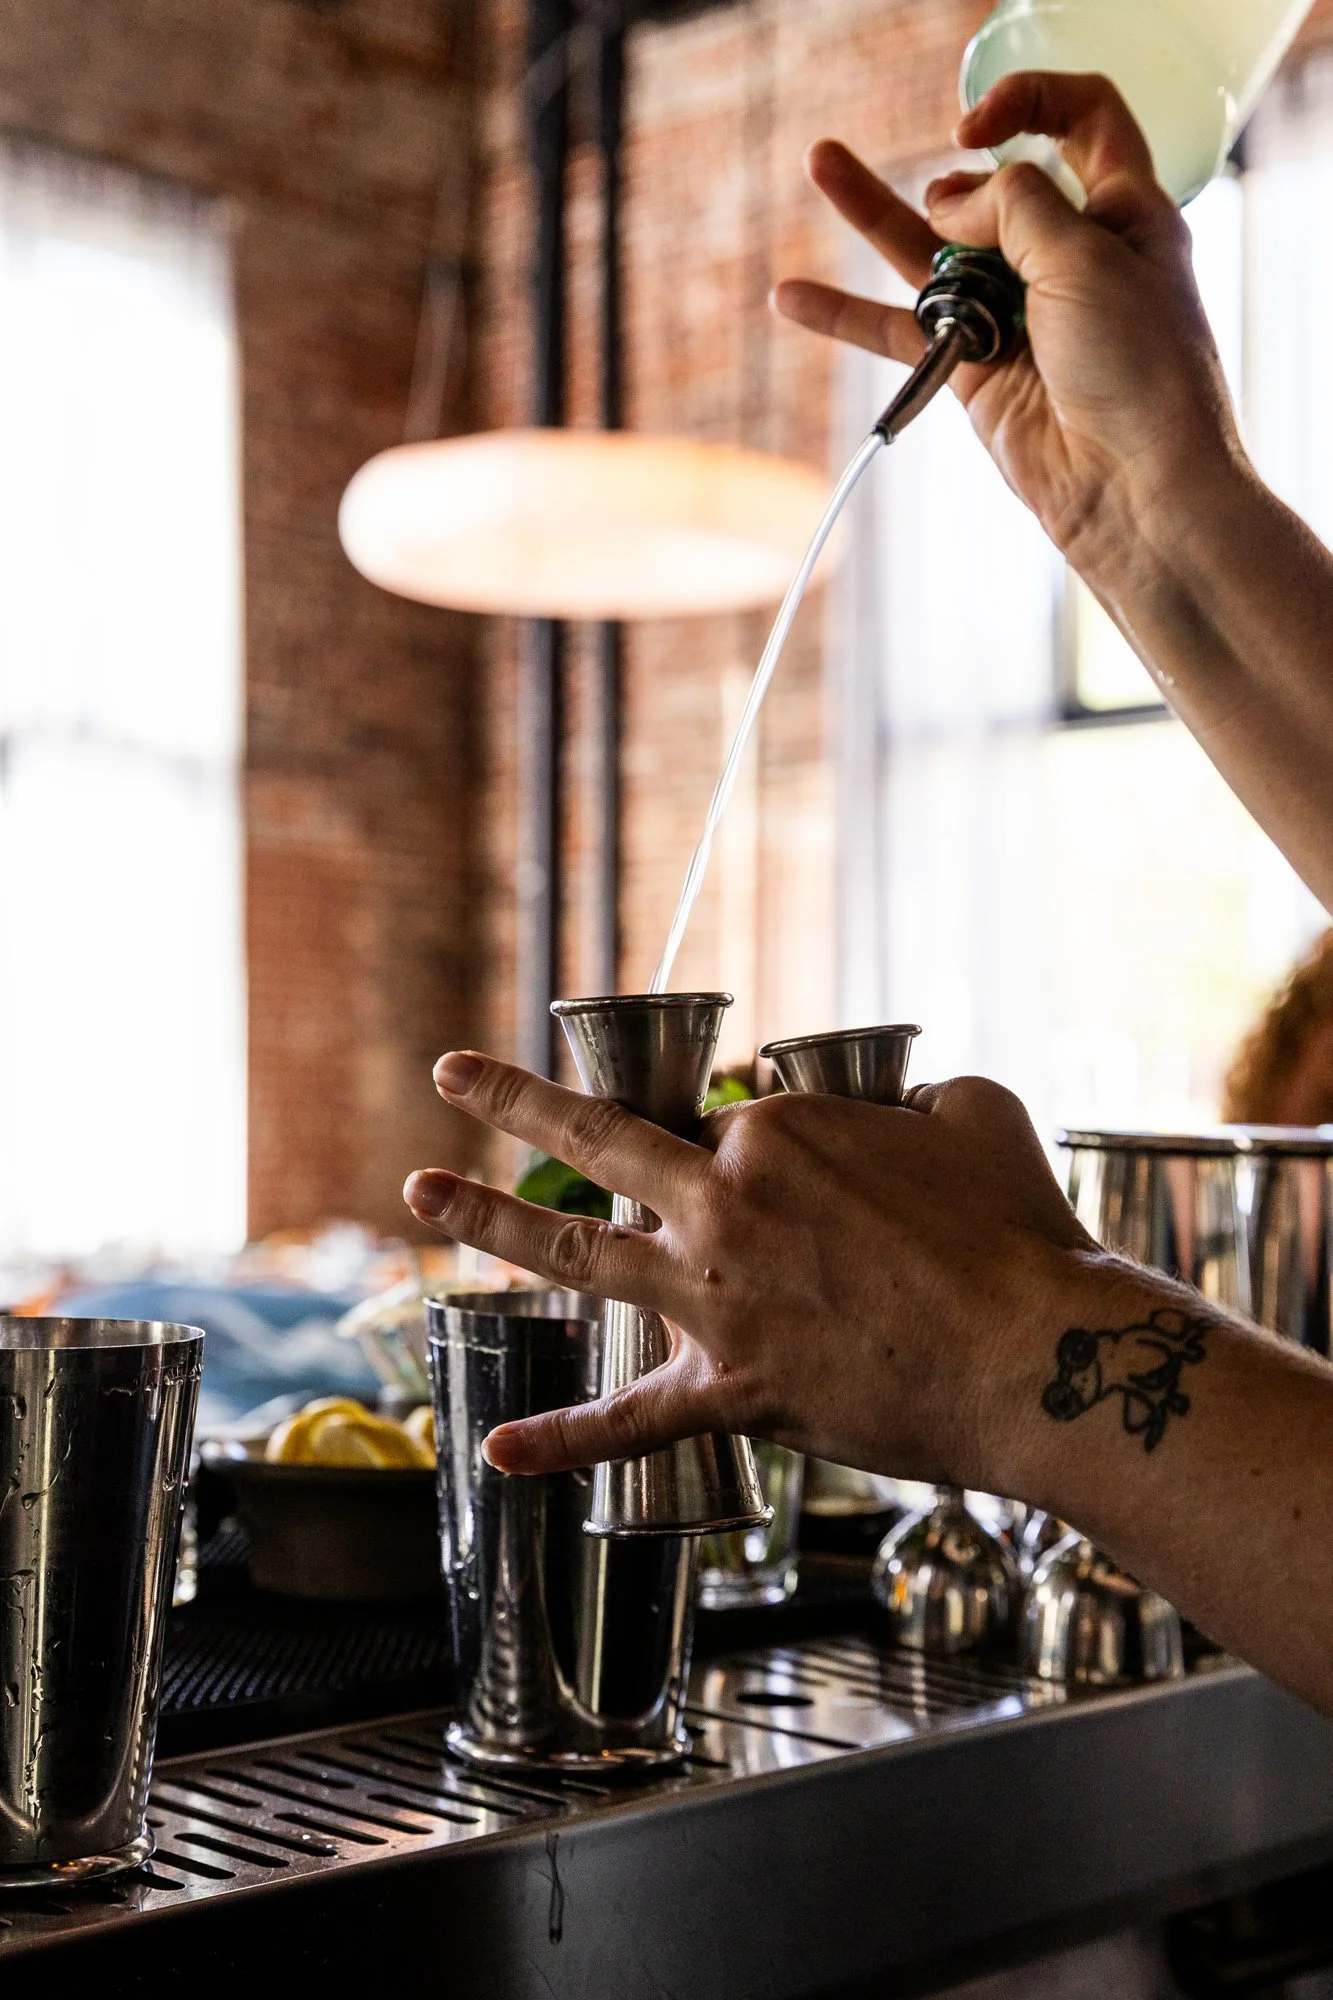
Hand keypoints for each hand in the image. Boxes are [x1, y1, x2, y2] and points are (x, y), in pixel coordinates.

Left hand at [405, 1052, 1097, 1488]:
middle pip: (597, 1143)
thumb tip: (900, 1112)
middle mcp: (724, 1204)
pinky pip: (630, 1419)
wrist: (1037, 1356)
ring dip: (490, 1222)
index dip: (720, 1129)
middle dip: (512, 1103)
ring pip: (579, 1253)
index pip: (710, 1116)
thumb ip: (913, 1097)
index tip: (748, 1155)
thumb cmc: (1015, 1230)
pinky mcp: (733, 1392)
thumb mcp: (973, 1111)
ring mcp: (716, 1301)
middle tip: (452, 1075)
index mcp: (774, 1132)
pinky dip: (561, 1439)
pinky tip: (496, 1444)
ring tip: (423, 1195)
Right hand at [773, 72, 1240, 583]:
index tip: (976, 124)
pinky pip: (899, 329)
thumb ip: (1012, 206)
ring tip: (822, 162)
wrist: (1137, 487)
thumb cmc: (1142, 369)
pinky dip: (845, 314)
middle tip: (940, 193)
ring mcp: (1018, 315)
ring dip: (874, 211)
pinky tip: (793, 296)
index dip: (1031, 101)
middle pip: (996, 187)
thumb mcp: (1086, 254)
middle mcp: (1070, 256)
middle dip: (958, 177)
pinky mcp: (975, 371)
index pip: (1084, 118)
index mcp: (1124, 210)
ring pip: (933, 251)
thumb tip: (947, 206)